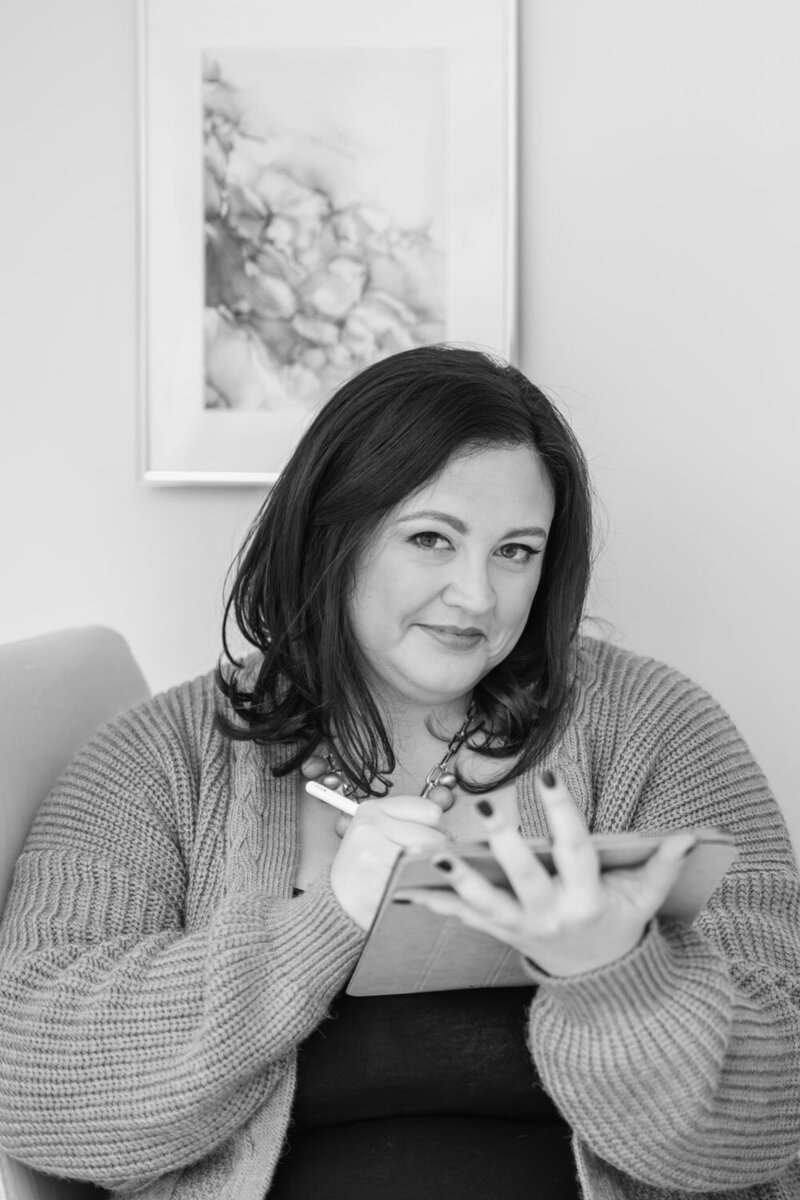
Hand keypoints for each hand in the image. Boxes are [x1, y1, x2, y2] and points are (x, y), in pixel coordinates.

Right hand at [329, 795, 450, 929]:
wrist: (338, 904)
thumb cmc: (365, 870)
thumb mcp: (378, 833)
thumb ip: (409, 823)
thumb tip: (448, 831)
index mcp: (372, 809)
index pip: (430, 811)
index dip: (436, 830)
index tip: (427, 843)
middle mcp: (370, 825)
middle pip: (435, 835)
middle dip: (437, 853)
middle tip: (422, 865)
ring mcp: (374, 849)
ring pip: (430, 856)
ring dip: (431, 869)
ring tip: (414, 876)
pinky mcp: (379, 876)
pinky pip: (419, 877)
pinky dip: (422, 885)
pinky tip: (409, 887)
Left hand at [395, 772, 694, 976]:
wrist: (598, 979)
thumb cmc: (618, 925)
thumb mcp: (644, 899)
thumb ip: (663, 866)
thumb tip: (691, 834)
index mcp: (588, 899)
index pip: (575, 850)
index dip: (564, 811)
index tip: (549, 774)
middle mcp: (550, 915)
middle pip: (524, 877)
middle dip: (503, 844)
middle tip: (484, 807)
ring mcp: (520, 928)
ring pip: (485, 903)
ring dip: (458, 878)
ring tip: (432, 854)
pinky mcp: (498, 934)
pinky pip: (463, 918)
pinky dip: (434, 903)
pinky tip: (404, 888)